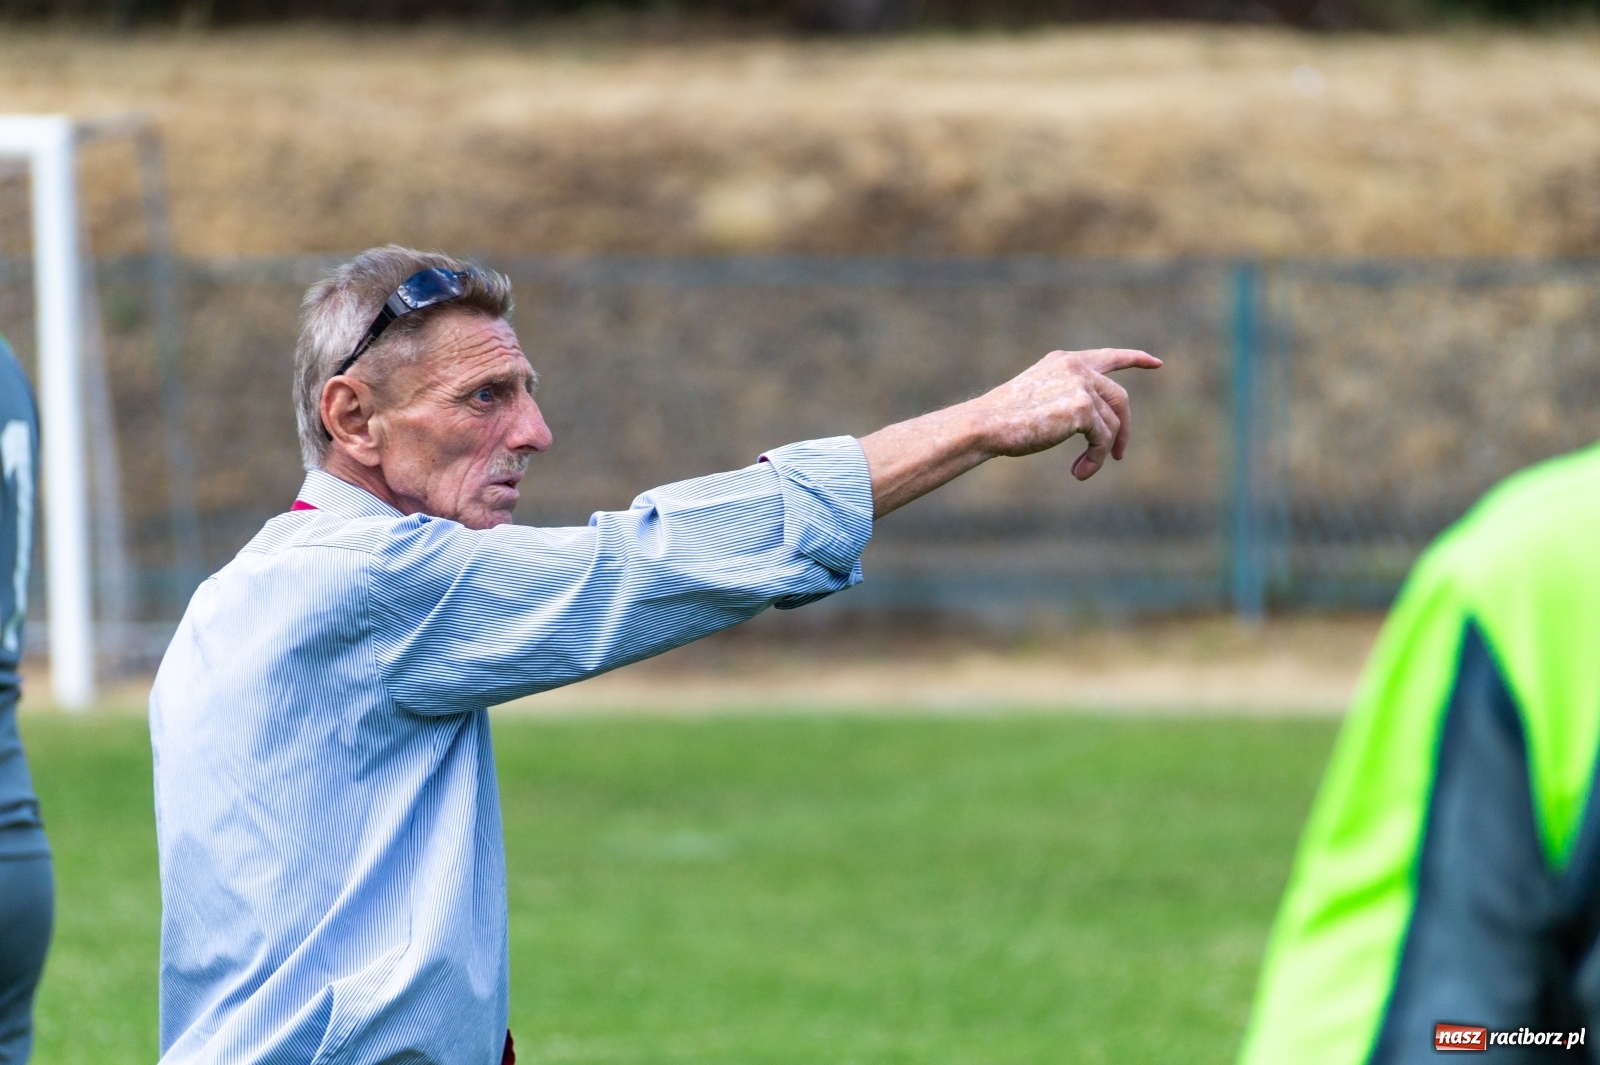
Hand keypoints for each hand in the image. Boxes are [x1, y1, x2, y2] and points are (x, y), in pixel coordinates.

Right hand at [973, 348, 1161, 479]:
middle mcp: (1076, 367)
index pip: (1109, 357)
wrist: (986, 424)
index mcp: (1064, 361)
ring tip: (1082, 470)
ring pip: (1112, 423)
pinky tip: (1079, 472)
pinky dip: (1096, 459)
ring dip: (1102, 451)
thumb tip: (1099, 424)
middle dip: (1123, 428)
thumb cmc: (1002, 421)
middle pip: (1119, 398)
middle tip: (1118, 455)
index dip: (1135, 359)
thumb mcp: (1038, 400)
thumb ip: (1068, 399)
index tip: (1156, 363)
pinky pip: (1104, 439)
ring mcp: (1081, 385)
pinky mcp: (1083, 407)